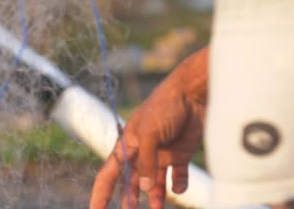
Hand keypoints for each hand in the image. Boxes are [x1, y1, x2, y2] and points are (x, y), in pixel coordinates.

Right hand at [90, 47, 207, 208]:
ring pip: (155, 183)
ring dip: (155, 197)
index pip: (109, 174)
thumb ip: (147, 163)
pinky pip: (178, 176)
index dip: (101, 194)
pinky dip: (178, 185)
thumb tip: (147, 189)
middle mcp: (142, 152)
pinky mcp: (180, 154)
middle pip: (131, 182)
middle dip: (128, 199)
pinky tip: (179, 188)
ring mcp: (161, 154)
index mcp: (127, 144)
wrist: (192, 94)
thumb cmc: (165, 107)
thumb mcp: (150, 134)